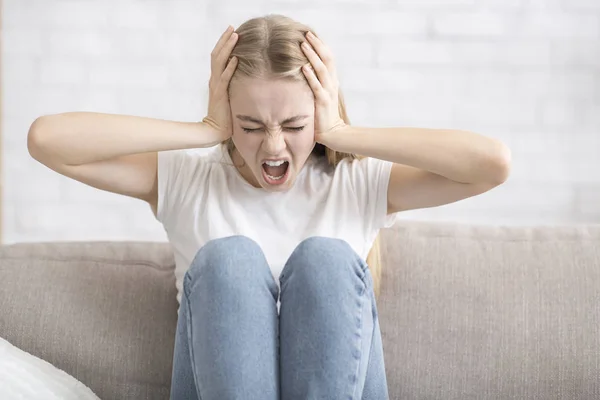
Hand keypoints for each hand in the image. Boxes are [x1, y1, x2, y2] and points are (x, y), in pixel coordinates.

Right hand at [203, 25, 238, 140]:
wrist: (214, 130)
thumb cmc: (224, 116)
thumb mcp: (230, 97)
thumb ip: (233, 87)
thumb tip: (245, 80)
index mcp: (216, 79)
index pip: (218, 57)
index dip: (224, 44)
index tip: (232, 33)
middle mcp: (214, 80)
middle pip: (217, 54)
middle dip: (225, 40)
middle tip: (232, 28)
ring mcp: (216, 86)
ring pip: (219, 62)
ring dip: (227, 48)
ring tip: (235, 36)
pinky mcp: (220, 94)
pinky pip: (224, 78)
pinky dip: (230, 67)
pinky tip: (236, 58)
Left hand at [300, 31, 347, 143]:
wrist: (333, 132)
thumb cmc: (325, 114)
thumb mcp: (323, 94)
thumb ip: (319, 82)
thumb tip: (307, 70)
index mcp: (333, 80)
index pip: (329, 58)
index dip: (321, 45)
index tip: (311, 35)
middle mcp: (332, 83)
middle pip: (327, 59)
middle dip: (317, 45)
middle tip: (306, 34)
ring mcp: (328, 92)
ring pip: (322, 69)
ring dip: (312, 56)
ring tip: (302, 45)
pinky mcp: (323, 102)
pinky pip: (316, 86)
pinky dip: (310, 76)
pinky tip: (303, 67)